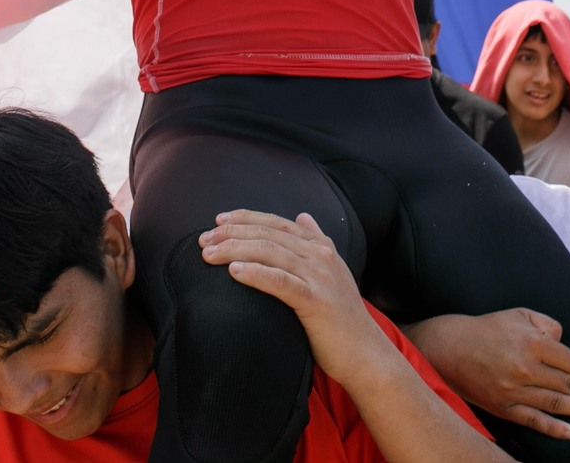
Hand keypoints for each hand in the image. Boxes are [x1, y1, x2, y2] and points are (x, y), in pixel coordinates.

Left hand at [199, 210, 387, 387]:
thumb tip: (303, 215)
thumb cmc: (341, 317)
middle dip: (231, 233)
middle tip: (204, 240)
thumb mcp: (332, 272)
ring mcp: (319, 277)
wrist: (365, 353)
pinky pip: (280, 282)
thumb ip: (317, 241)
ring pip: (269, 252)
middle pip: (267, 234)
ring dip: (234, 250)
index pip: (276, 223)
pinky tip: (233, 271)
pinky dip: (255, 273)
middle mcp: (320, 256)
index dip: (245, 218)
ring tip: (209, 254)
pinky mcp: (316, 301)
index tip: (218, 220)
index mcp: (321, 246)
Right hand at [405, 309, 569, 441]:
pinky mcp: (503, 407)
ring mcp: (514, 390)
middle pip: (568, 384)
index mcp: (532, 342)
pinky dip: (554, 428)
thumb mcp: (519, 314)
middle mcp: (526, 368)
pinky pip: (533, 421)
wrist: (450, 348)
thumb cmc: (487, 329)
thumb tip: (564, 343)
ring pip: (556, 404)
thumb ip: (547, 324)